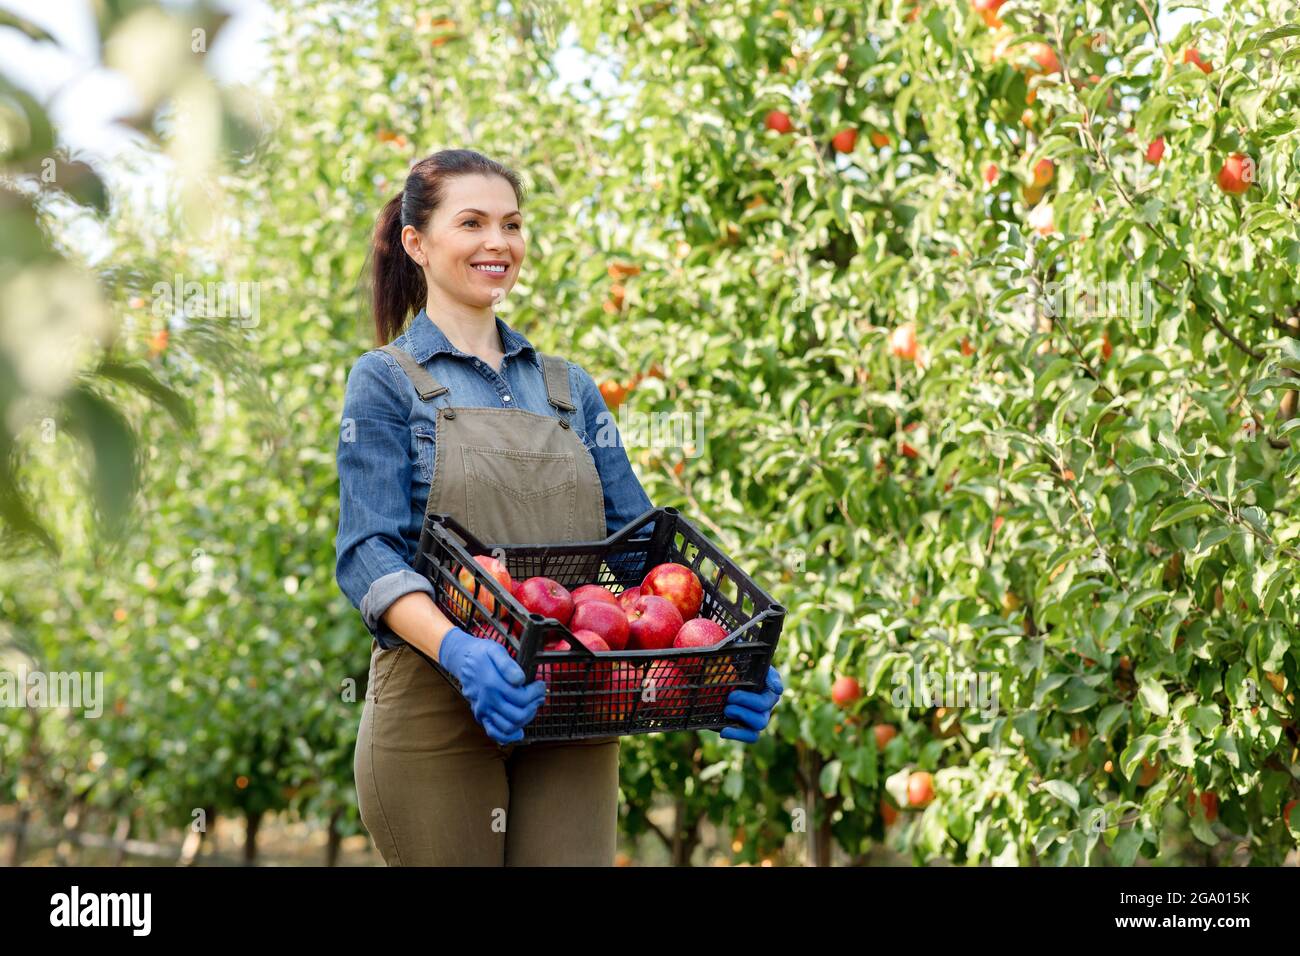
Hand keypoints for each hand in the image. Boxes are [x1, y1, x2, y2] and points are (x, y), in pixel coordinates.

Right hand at [438, 627, 545, 744]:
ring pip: (508, 727)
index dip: (536, 692)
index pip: (522, 698)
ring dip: (525, 720)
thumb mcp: (495, 650)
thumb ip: (508, 665)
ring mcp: (483, 710)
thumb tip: (520, 680)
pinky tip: (519, 730)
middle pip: (518, 715)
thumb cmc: (482, 654)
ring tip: (530, 707)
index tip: (540, 685)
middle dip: (533, 706)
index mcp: (493, 684)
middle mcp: (487, 700)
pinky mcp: (481, 716)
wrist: (462, 660)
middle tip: (538, 696)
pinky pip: (494, 733)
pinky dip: (508, 736)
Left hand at [720, 666, 783, 742]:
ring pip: (760, 724)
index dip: (774, 686)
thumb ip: (759, 669)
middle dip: (747, 702)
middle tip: (730, 696)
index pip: (774, 686)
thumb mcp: (743, 661)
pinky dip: (737, 734)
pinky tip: (724, 731)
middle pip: (766, 705)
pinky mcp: (744, 727)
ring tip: (727, 709)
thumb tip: (778, 689)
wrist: (716, 679)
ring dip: (742, 716)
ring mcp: (756, 717)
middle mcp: (766, 704)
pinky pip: (750, 736)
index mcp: (768, 686)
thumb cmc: (733, 668)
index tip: (774, 687)